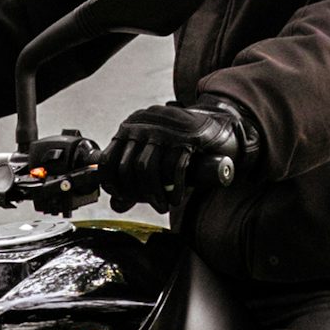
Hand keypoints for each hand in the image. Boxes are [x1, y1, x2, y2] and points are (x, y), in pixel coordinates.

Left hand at [100, 95, 251, 210]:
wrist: (222, 124)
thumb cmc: (184, 144)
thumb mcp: (156, 158)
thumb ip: (135, 181)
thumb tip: (116, 205)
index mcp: (131, 126)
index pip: (108, 160)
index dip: (112, 185)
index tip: (123, 199)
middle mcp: (144, 123)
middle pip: (127, 167)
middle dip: (137, 193)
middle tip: (151, 204)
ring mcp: (165, 128)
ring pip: (146, 169)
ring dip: (154, 194)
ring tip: (163, 205)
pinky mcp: (187, 135)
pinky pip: (173, 168)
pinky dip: (174, 189)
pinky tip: (176, 199)